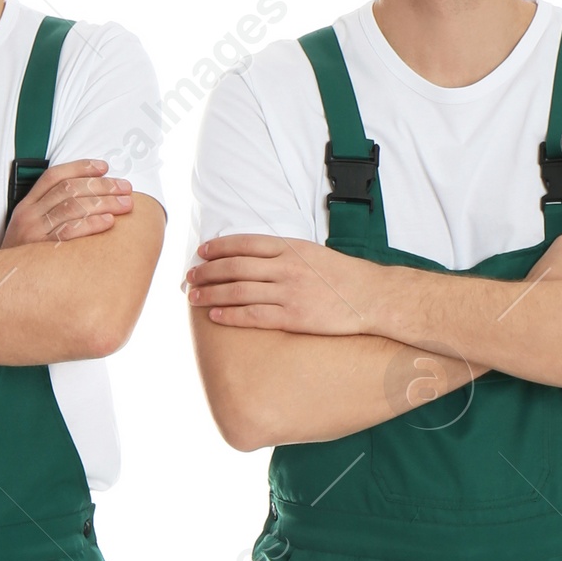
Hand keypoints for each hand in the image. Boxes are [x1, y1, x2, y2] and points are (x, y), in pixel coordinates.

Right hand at [3, 159, 133, 246]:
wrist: (2, 284)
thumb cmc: (22, 258)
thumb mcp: (28, 230)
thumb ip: (50, 214)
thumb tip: (89, 202)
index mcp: (26, 206)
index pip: (54, 176)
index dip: (81, 168)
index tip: (104, 167)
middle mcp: (29, 215)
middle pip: (69, 189)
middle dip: (101, 185)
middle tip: (124, 188)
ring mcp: (34, 232)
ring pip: (72, 207)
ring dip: (104, 202)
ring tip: (125, 204)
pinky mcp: (41, 251)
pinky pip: (69, 232)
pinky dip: (91, 224)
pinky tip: (108, 222)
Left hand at [186, 233, 377, 333]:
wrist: (371, 296)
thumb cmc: (344, 276)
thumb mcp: (313, 253)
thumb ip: (285, 254)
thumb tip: (257, 258)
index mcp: (290, 248)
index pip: (244, 244)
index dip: (218, 247)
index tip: (201, 251)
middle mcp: (286, 267)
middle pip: (235, 267)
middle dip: (207, 271)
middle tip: (189, 276)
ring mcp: (288, 292)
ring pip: (238, 290)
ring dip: (211, 292)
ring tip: (193, 296)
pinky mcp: (293, 316)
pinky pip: (254, 315)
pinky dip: (230, 314)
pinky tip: (214, 314)